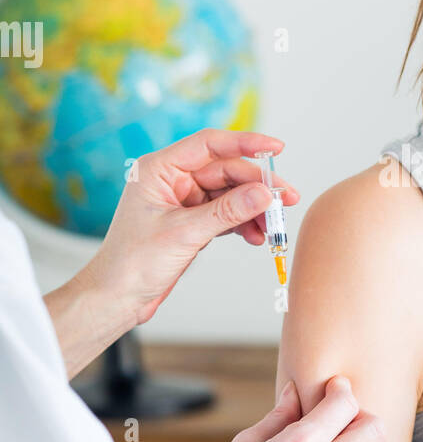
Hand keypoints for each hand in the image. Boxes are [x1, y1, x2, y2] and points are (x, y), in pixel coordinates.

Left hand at [83, 128, 297, 326]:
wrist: (116, 298)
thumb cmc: (132, 264)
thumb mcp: (184, 234)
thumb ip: (227, 212)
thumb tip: (264, 193)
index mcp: (159, 169)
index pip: (210, 144)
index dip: (246, 143)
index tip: (276, 148)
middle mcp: (172, 179)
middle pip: (226, 171)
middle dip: (257, 186)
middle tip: (286, 200)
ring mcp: (183, 200)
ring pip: (230, 194)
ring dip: (254, 209)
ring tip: (274, 226)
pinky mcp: (191, 221)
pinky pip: (226, 214)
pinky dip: (243, 224)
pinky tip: (256, 236)